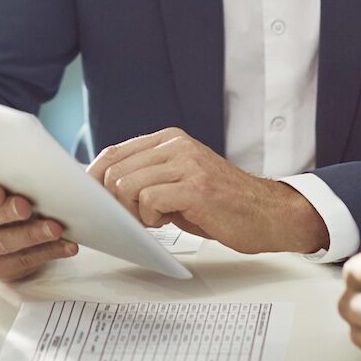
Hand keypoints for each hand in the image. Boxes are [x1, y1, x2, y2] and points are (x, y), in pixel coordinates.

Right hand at [0, 167, 77, 279]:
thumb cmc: (0, 185)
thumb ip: (16, 165)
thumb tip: (66, 160)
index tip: (0, 194)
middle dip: (7, 214)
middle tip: (28, 208)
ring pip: (1, 243)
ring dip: (31, 236)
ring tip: (55, 229)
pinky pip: (20, 261)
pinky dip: (46, 253)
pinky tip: (65, 246)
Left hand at [87, 127, 328, 254]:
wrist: (268, 214)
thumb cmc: (222, 204)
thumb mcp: (180, 181)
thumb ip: (148, 177)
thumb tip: (105, 189)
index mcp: (170, 139)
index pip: (114, 152)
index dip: (95, 180)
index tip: (92, 202)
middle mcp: (177, 145)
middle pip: (115, 170)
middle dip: (114, 202)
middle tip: (134, 219)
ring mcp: (187, 163)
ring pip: (127, 184)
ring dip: (134, 212)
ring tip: (156, 219)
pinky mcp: (195, 186)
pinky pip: (149, 200)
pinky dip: (151, 219)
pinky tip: (169, 221)